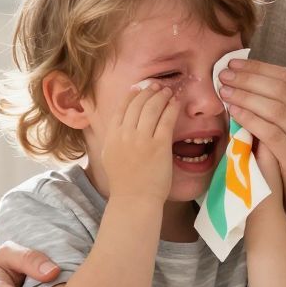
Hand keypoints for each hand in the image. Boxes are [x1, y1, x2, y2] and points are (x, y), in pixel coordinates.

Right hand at [99, 82, 175, 202]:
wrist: (134, 200)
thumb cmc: (125, 182)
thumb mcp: (110, 156)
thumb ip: (113, 138)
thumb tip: (119, 125)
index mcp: (112, 136)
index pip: (121, 107)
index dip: (132, 94)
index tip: (139, 87)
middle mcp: (124, 135)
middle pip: (137, 104)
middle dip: (149, 91)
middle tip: (157, 86)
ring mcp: (142, 139)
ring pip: (152, 108)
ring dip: (161, 95)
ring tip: (167, 91)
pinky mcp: (159, 145)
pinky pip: (166, 119)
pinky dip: (171, 107)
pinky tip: (175, 102)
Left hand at [219, 59, 285, 225]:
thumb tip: (250, 88)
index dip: (259, 67)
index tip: (234, 64)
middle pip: (281, 88)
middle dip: (248, 77)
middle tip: (223, 73)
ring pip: (276, 107)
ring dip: (245, 94)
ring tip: (223, 90)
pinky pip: (272, 133)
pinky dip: (250, 118)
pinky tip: (233, 111)